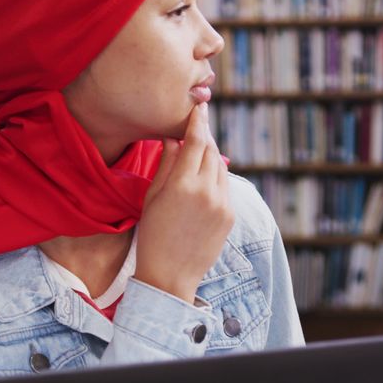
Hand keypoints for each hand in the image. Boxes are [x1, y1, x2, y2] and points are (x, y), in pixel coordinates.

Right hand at [134, 102, 233, 302]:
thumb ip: (166, 165)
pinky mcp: (230, 215)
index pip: (197, 141)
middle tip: (197, 125)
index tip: (200, 106)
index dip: (199, 120)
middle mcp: (207, 191)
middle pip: (212, 150)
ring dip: (211, 156)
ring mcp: (222, 204)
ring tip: (197, 152)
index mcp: (183, 185)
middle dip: (205, 136)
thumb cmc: (152, 236)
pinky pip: (225, 186)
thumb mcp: (152, 198)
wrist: (169, 277)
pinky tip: (203, 178)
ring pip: (221, 167)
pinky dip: (216, 176)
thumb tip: (173, 137)